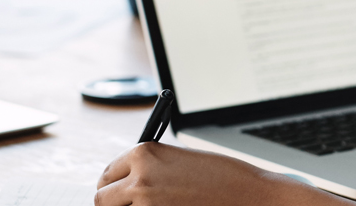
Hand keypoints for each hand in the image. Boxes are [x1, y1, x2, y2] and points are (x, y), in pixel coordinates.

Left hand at [95, 143, 352, 205]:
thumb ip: (152, 168)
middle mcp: (140, 178)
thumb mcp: (182, 161)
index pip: (107, 174)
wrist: (253, 196)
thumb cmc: (225, 178)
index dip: (113, 185)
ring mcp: (146, 204)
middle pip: (102, 198)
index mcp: (145, 154)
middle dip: (113, 204)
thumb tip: (129, 183)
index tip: (118, 192)